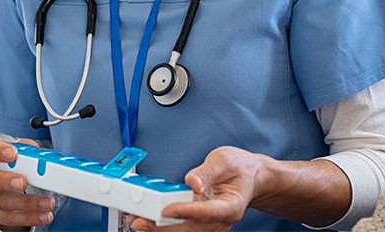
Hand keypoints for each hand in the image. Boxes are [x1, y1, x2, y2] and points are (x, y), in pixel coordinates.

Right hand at [0, 136, 55, 229]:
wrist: (4, 184)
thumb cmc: (10, 162)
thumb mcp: (17, 151)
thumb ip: (26, 149)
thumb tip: (38, 156)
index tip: (12, 153)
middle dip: (4, 180)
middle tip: (24, 182)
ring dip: (26, 202)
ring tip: (47, 202)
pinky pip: (6, 217)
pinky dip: (27, 217)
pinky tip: (43, 214)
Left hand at [124, 146, 268, 231]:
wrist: (248, 178)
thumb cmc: (239, 169)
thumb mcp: (225, 160)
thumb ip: (208, 171)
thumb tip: (193, 181)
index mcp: (231, 206)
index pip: (207, 212)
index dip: (186, 212)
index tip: (167, 209)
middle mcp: (219, 221)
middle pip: (189, 228)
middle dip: (162, 226)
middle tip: (139, 220)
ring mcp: (209, 225)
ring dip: (158, 228)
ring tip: (135, 219)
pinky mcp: (199, 224)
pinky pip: (180, 228)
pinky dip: (161, 225)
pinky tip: (145, 219)